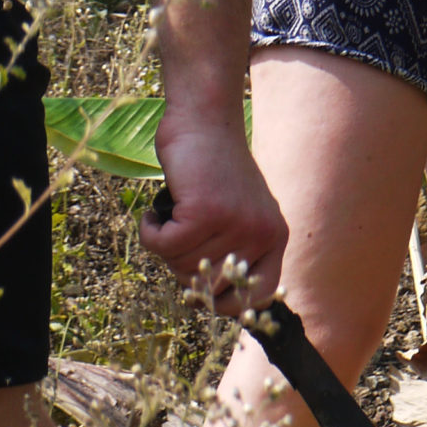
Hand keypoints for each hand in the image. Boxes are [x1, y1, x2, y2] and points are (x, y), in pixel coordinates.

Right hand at [144, 117, 286, 311]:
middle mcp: (262, 235)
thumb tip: (207, 301)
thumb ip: (233, 252)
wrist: (204, 122)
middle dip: (182, 269)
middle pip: (209, 286)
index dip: (226, 303)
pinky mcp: (205, 213)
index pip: (258, 296)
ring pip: (181, 265)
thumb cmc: (213, 170)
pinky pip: (163, 246)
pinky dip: (150, 232)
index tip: (201, 295)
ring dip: (165, 244)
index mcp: (275, 238)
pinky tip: (156, 212)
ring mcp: (235, 225)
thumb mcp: (238, 214)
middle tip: (176, 236)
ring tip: (171, 214)